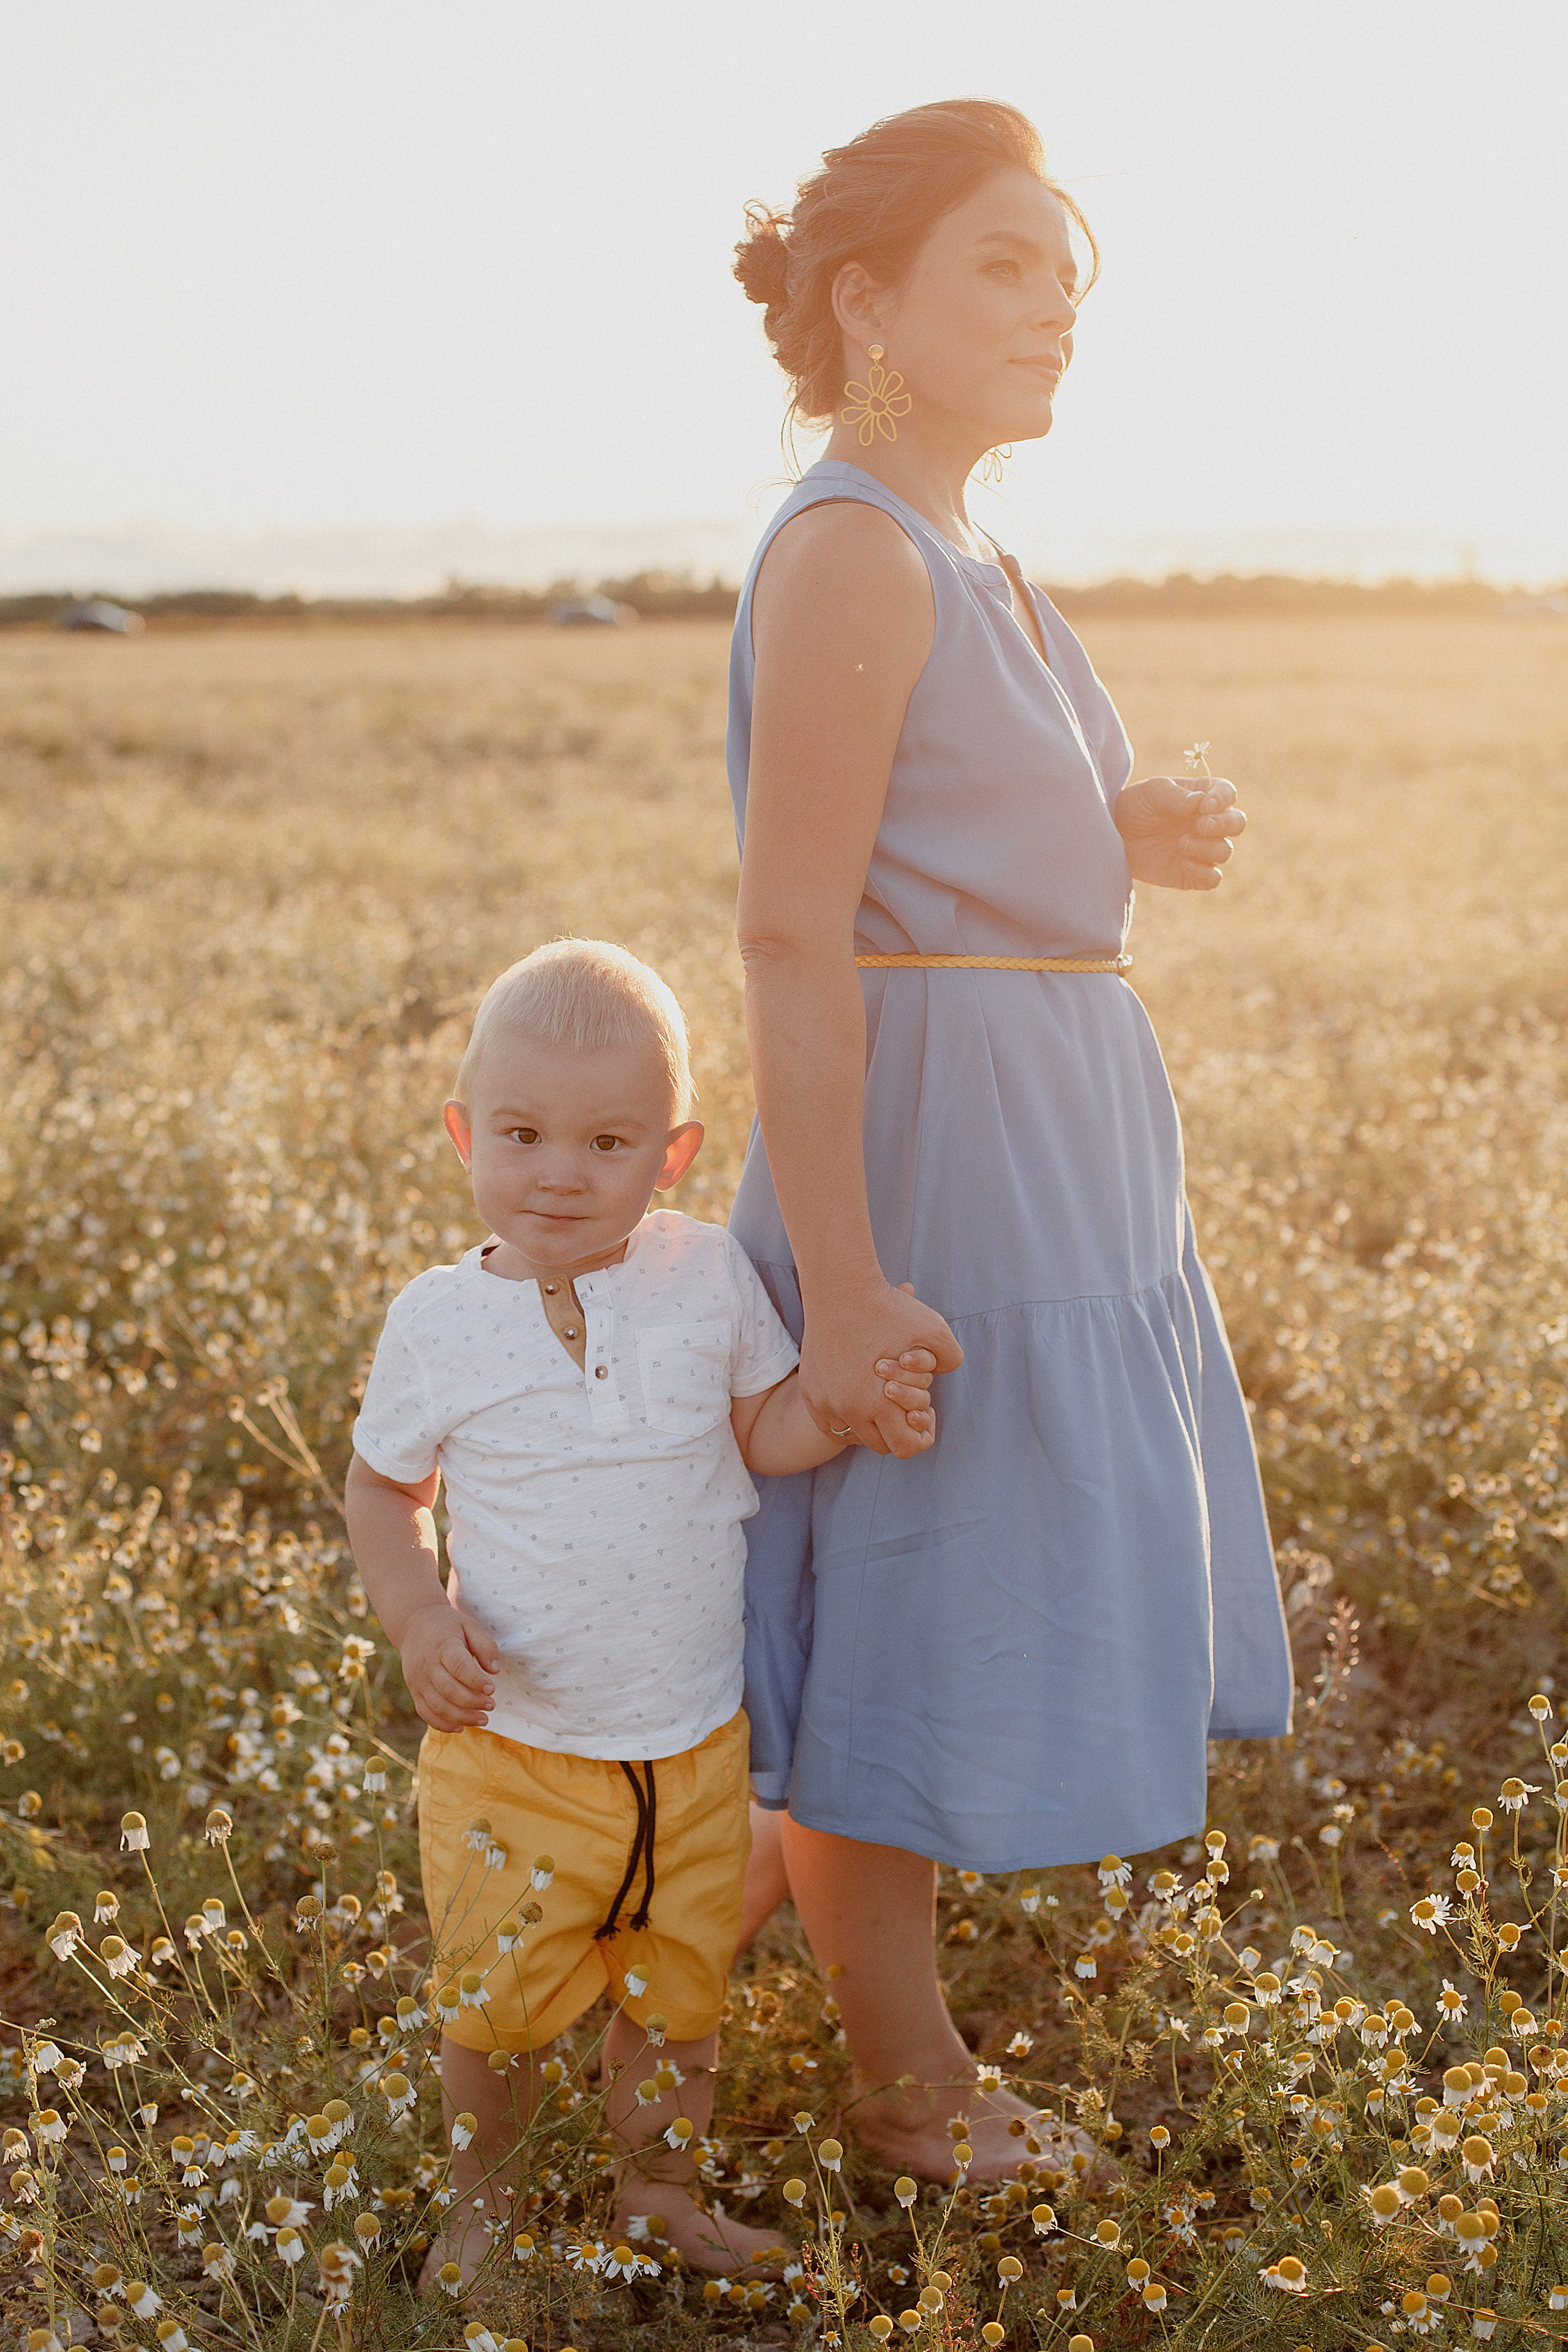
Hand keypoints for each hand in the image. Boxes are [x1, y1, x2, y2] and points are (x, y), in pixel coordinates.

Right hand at [398, 1600, 499, 1731]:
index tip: (492, 1689)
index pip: (459, 1666)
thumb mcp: (469, 1625)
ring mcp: (418, 1680)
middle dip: (472, 1702)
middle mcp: (427, 1665)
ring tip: (482, 1719)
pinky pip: (425, 1713)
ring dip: (461, 1717)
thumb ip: (484, 1644)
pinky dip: (442, 1724)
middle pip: (448, 1690)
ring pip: (438, 1706)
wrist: (413, 1625)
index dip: (476, 1681)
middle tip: (491, 1705)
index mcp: (443, 1646)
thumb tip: (494, 1670)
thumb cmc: (447, 1626)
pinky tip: (461, 1727)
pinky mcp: (414, 1691)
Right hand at [801, 1277, 960, 1457]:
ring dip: (871, 1424)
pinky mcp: (810, 1393)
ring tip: (882, 1397)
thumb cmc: (888, 1308)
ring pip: (853, 1435)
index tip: (924, 1413)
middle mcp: (848, 1409)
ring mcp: (825, 1403)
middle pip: (880, 1444)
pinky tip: (860, 1397)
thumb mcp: (934, 1329)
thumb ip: (951, 1357)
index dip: (920, 1435)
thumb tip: (942, 1376)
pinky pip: (829, 1424)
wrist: (839, 1289)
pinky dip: (846, 1418)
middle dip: (896, 1428)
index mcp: (879, 1402)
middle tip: (903, 1402)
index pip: (904, 1448)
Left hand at [1113, 774, 1245, 889]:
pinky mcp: (1192, 874)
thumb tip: (1201, 803)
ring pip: (1225, 851)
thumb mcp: (1150, 793)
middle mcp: (1208, 823)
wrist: (1113, 836)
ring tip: (1181, 843)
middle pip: (1237, 823)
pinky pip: (1213, 879)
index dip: (1223, 799)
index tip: (1205, 806)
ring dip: (1208, 848)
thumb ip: (1175, 795)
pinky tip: (1183, 863)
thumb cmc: (1134, 807)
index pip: (1227, 793)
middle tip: (1199, 826)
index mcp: (1203, 797)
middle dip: (1224, 825)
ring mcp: (1202, 849)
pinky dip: (1205, 873)